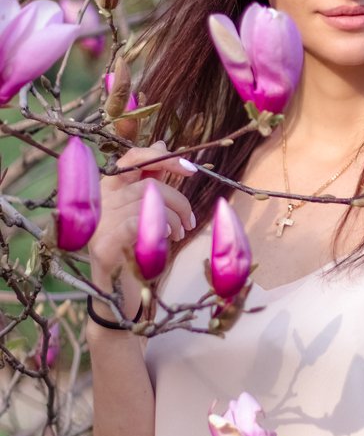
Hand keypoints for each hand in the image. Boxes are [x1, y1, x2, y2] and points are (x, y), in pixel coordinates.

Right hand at [88, 142, 196, 315]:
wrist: (118, 291)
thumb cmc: (134, 245)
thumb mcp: (143, 208)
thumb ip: (151, 176)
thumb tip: (162, 143)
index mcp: (109, 186)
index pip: (133, 157)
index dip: (164, 158)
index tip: (192, 169)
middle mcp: (100, 199)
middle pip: (150, 183)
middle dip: (179, 201)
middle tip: (190, 222)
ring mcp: (99, 221)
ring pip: (150, 202)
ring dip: (174, 219)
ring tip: (178, 235)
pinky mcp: (103, 243)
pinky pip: (139, 222)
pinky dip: (160, 229)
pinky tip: (164, 241)